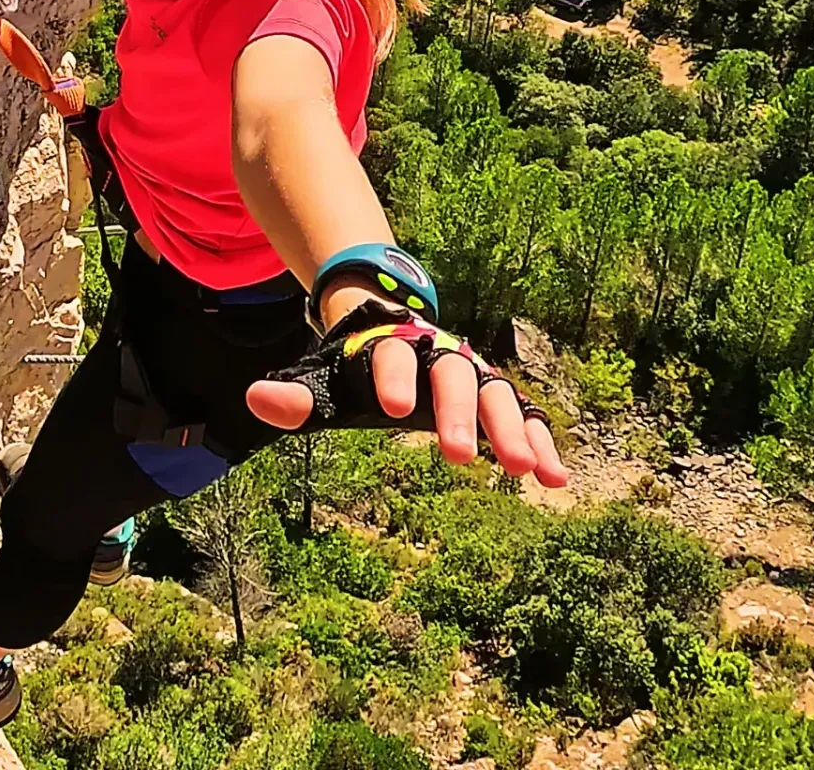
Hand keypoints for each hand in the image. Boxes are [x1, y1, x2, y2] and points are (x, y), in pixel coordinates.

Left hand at [246, 285, 569, 488]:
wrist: (393, 333)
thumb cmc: (357, 371)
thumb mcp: (324, 382)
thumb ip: (296, 396)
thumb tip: (255, 400)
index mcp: (392, 348)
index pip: (392, 359)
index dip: (392, 379)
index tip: (394, 409)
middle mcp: (439, 356)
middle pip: (453, 377)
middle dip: (458, 413)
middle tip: (459, 456)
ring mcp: (473, 376)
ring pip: (497, 395)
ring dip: (512, 430)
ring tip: (525, 471)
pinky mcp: (496, 400)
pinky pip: (526, 419)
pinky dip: (542, 444)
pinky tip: (558, 480)